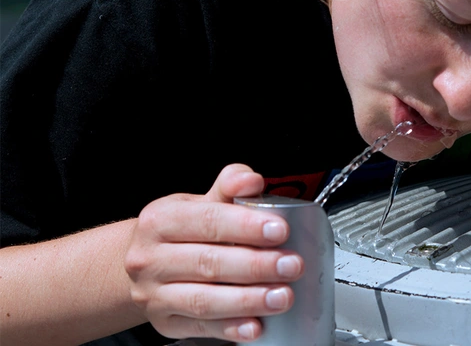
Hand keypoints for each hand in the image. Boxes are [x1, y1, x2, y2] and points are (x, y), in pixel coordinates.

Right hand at [124, 164, 303, 341]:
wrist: (141, 264)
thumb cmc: (180, 231)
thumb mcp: (199, 203)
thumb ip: (229, 188)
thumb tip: (251, 180)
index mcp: (161, 221)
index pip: (207, 222)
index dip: (245, 226)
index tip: (280, 230)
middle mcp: (151, 259)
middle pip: (209, 263)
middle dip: (256, 265)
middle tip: (292, 265)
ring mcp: (154, 295)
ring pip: (204, 300)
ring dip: (248, 301)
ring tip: (282, 296)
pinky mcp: (166, 324)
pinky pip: (201, 328)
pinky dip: (231, 328)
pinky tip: (256, 326)